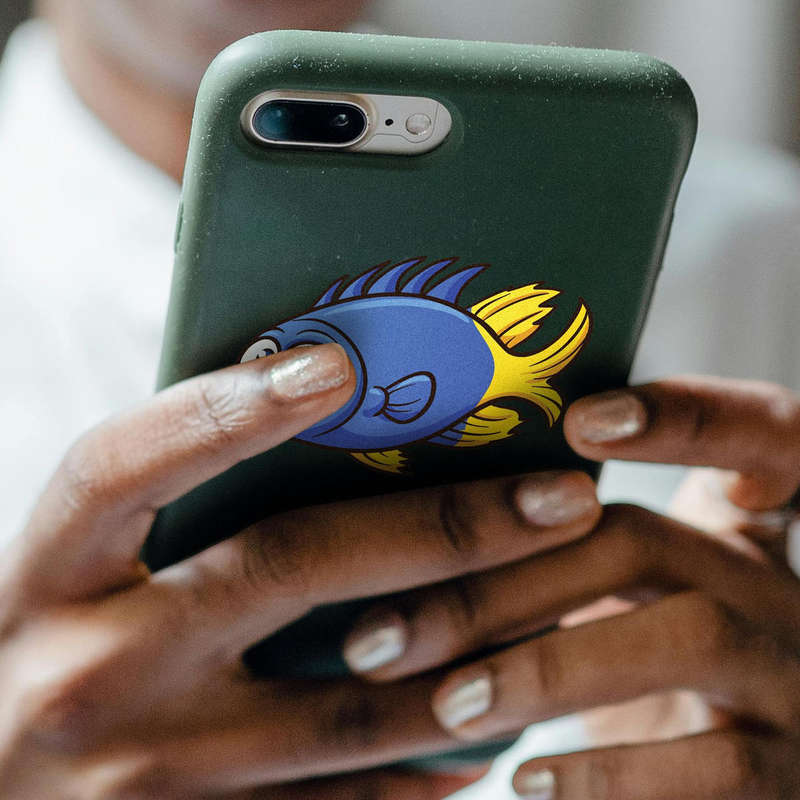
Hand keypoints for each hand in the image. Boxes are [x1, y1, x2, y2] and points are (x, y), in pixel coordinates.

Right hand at [0, 343, 602, 798]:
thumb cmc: (40, 661)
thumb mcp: (71, 577)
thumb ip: (171, 515)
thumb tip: (320, 431)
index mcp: (47, 574)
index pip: (129, 462)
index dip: (231, 407)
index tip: (342, 361)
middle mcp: (86, 671)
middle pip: (287, 569)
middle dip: (444, 527)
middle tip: (562, 495)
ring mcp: (141, 778)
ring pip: (345, 707)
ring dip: (471, 653)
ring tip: (569, 598)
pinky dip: (421, 766)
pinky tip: (489, 726)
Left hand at [341, 377, 799, 798]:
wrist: (739, 776)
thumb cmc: (647, 660)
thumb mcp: (628, 596)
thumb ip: (564, 549)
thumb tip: (412, 520)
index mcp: (737, 526)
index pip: (754, 431)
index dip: (686, 414)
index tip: (582, 419)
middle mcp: (772, 583)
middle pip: (644, 540)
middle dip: (507, 580)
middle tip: (383, 632)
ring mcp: (793, 674)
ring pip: (686, 636)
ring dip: (549, 667)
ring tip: (447, 703)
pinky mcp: (790, 771)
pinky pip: (715, 767)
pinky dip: (609, 774)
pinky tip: (526, 780)